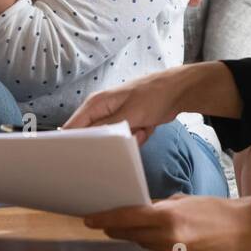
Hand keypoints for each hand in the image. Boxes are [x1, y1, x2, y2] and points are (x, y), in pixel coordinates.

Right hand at [61, 66, 187, 143]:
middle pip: (94, 137)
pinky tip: (148, 126)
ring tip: (143, 127)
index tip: (80, 158)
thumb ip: (104, 128)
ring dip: (129, 139)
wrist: (178, 92)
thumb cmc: (152, 97)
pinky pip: (125, 139)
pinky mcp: (127, 123)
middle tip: (130, 133)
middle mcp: (101, 110)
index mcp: (95, 104)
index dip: (72, 143)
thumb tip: (85, 141)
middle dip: (111, 142)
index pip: (73, 128)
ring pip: (112, 141)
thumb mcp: (128, 114)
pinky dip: (138, 136)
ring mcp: (114, 117)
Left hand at [83, 194, 250, 250]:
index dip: (106, 218)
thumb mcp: (185, 201)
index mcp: (169, 216)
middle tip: (100, 221)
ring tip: (125, 226)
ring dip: (135, 235)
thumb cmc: (218, 210)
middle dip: (115, 228)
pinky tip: (153, 236)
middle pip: (131, 233)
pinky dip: (153, 243)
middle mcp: (169, 238)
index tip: (90, 218)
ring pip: (143, 243)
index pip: (129, 217)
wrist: (247, 230)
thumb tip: (142, 209)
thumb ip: (161, 206)